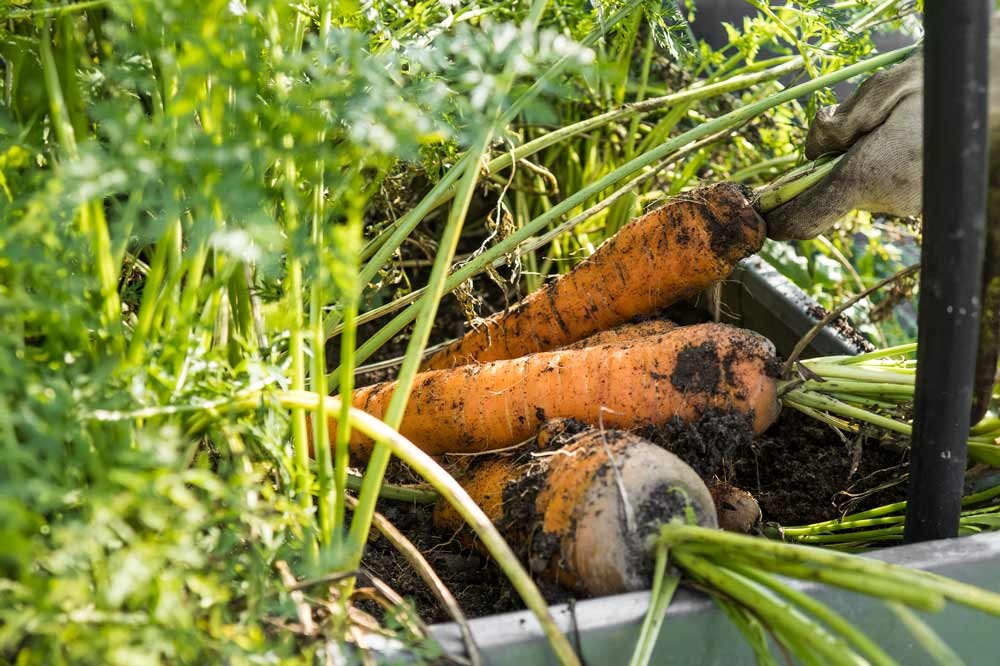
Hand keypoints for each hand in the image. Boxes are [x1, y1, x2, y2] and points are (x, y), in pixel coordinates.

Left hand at [765, 53, 923, 239]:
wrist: (994, 94)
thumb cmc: (937, 85)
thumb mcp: (881, 90)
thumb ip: (836, 124)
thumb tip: (811, 153)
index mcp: (868, 175)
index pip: (805, 217)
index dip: (777, 219)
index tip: (758, 217)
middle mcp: (886, 199)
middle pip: (827, 197)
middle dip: (819, 172)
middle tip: (843, 134)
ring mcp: (904, 204)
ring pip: (853, 190)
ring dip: (850, 164)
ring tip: (883, 126)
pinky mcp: (917, 201)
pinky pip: (877, 188)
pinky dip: (874, 167)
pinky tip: (898, 139)